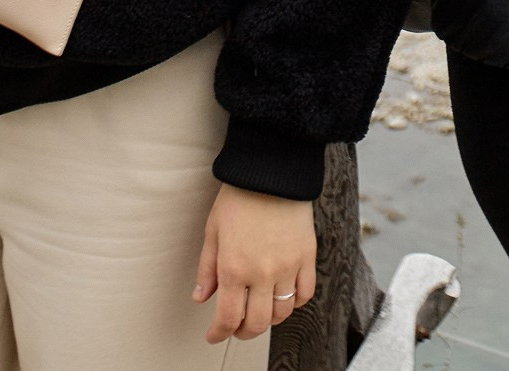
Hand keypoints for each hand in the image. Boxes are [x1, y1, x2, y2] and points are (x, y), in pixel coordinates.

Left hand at [194, 183, 316, 343]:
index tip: (215, 336)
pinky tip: (283, 296)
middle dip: (243, 332)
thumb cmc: (238, 197)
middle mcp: (262, 273)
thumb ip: (207, 269)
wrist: (271, 172)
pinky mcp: (307, 257)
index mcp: (234, 268)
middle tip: (236, 328)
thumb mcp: (213, 232)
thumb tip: (201, 297)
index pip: (228, 318)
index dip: (219, 334)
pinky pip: (305, 293)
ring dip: (268, 319)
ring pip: (282, 313)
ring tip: (259, 311)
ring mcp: (288, 266)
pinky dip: (294, 302)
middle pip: (257, 323)